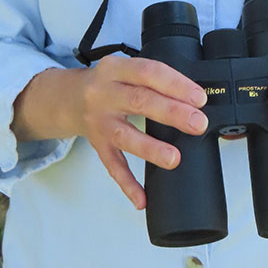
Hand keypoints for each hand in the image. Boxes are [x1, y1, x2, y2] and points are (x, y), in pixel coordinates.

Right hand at [12, 58, 207, 209]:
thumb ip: (153, 79)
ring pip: (125, 135)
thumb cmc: (108, 84)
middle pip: (139, 101)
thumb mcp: (125, 70)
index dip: (175, 84)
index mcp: (115, 69)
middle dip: (171, 113)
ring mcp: (99, 121)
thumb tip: (194, 100)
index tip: (199, 98)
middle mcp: (103, 93)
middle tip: (198, 123)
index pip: (148, 72)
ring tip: (174, 158)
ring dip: (150, 148)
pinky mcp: (97, 145)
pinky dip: (127, 183)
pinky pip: (113, 166)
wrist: (68, 98)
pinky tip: (142, 198)